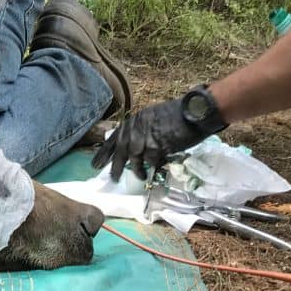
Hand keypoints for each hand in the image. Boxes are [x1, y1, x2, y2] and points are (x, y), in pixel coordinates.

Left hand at [91, 98, 211, 180]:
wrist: (194, 112)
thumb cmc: (176, 115)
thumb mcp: (151, 118)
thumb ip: (141, 131)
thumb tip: (133, 149)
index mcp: (134, 120)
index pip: (114, 138)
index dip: (104, 153)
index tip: (96, 164)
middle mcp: (136, 128)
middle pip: (121, 151)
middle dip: (116, 166)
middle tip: (113, 178)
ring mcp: (145, 137)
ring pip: (135, 158)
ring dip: (137, 170)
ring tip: (140, 176)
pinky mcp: (157, 146)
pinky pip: (151, 161)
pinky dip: (153, 167)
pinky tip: (156, 169)